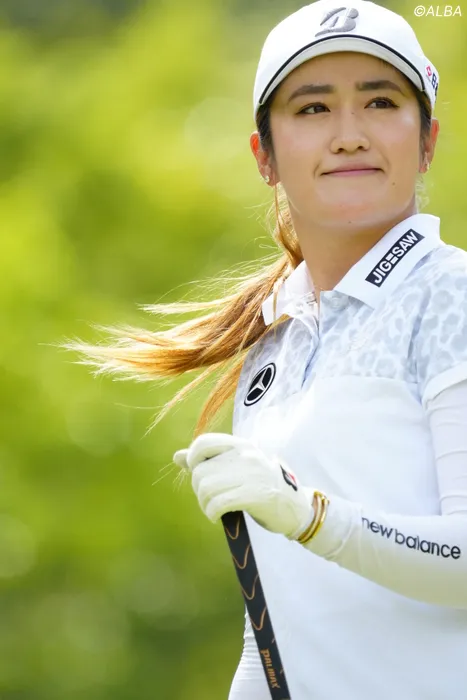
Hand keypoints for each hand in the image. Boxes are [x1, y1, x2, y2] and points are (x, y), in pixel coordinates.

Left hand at [173, 433, 313, 539]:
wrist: (296, 508)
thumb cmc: (263, 486)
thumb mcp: (238, 467)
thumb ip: (209, 460)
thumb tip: (177, 456)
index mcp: (241, 445)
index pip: (204, 442)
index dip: (193, 459)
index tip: (199, 474)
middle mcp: (246, 455)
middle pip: (200, 471)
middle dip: (199, 490)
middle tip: (210, 500)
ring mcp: (252, 474)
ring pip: (206, 488)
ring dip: (204, 504)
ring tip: (213, 509)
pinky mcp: (255, 495)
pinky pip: (218, 503)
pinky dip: (211, 512)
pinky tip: (216, 516)